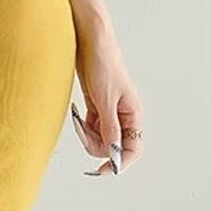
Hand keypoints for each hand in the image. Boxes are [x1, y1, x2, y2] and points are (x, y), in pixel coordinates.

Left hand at [69, 31, 143, 176]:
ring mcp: (109, 111)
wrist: (89, 41)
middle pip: (112, 146)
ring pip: (99, 137)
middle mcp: (123, 115)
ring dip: (86, 134)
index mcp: (133, 114)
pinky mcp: (96, 105)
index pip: (132, 149)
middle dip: (95, 143)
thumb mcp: (105, 100)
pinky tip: (77, 114)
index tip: (102, 169)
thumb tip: (113, 154)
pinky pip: (90, 127)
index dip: (119, 162)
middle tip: (82, 130)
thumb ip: (110, 129)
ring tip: (78, 118)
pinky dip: (82, 126)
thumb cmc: (103, 65)